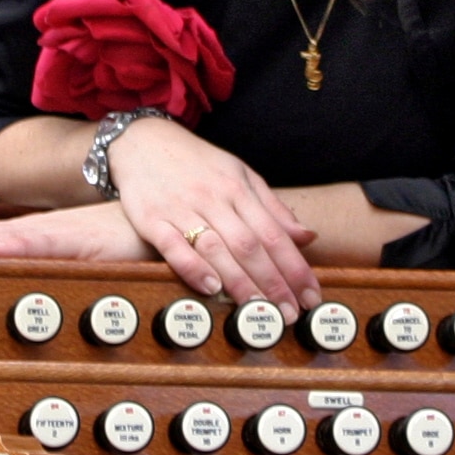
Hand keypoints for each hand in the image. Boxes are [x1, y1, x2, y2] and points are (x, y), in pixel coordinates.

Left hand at [0, 201, 150, 261]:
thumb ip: (61, 276)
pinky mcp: (73, 242)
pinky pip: (31, 245)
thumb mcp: (84, 264)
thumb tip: (41, 300)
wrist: (163, 221)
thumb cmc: (126, 243)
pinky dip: (0, 245)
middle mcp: (38, 234)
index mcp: (37, 239)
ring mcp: (53, 236)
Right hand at [108, 117, 319, 310]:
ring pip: (216, 249)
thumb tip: (306, 236)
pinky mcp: (151, 218)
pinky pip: (173, 246)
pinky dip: (192, 268)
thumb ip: (272, 208)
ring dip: (239, 282)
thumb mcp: (239, 175)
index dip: (295, 267)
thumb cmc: (196, 163)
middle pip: (249, 245)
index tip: (310, 295)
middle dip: (273, 283)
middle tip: (289, 314)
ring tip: (257, 311)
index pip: (274, 233)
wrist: (144, 140)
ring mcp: (181, 208)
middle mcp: (213, 198)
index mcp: (238, 189)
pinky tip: (210, 288)